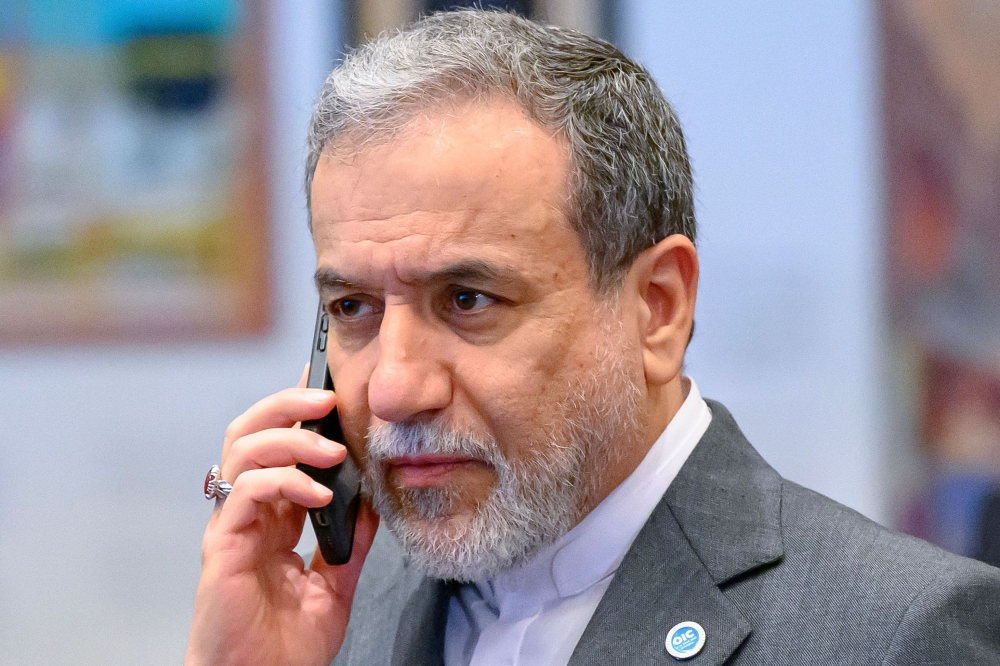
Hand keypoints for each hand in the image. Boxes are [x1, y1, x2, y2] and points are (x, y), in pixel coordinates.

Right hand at [185, 368, 378, 665]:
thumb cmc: (288, 642)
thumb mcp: (336, 582)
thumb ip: (351, 540)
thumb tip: (374, 498)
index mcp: (272, 515)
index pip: (278, 445)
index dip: (297, 409)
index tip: (328, 382)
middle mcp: (247, 512)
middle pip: (250, 431)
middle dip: (287, 403)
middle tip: (328, 397)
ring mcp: (231, 525)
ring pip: (242, 449)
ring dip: (290, 437)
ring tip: (331, 449)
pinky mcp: (221, 546)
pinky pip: (245, 492)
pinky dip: (283, 481)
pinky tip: (317, 494)